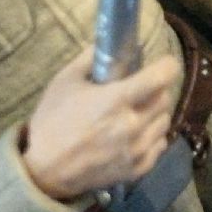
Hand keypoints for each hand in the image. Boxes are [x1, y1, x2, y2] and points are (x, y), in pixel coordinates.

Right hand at [22, 46, 180, 200]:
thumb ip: (91, 58)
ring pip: (165, 122)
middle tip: (142, 89)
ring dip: (156, 113)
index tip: (162, 63)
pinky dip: (153, 136)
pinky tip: (137, 133)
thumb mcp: (65, 80)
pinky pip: (160, 145)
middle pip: (165, 98)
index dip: (167, 66)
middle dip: (157, 89)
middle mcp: (133, 125)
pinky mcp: (138, 169)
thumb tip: (112, 41)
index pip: (161, 77)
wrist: (44, 170)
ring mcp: (137, 150)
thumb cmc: (52, 121)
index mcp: (116, 100)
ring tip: (138, 112)